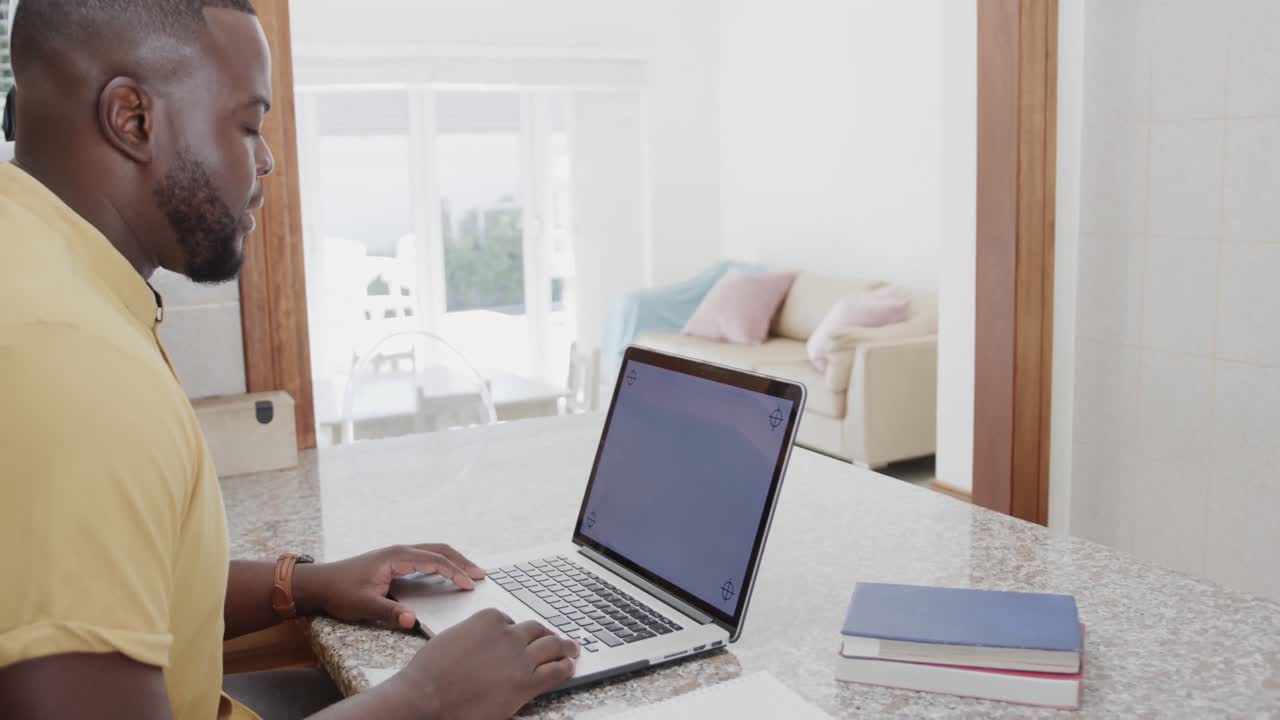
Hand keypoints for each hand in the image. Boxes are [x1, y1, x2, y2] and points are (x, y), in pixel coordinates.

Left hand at [294, 544, 486, 628]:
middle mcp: (400, 551)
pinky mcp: (394, 561)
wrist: (319, 583)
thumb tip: (412, 620)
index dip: (455, 573)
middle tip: (481, 575)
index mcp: (396, 556)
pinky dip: (441, 563)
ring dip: (453, 561)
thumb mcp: (363, 605)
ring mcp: (397, 554)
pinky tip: (446, 575)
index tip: (470, 585)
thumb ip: (389, 612)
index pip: (435, 561)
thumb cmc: (339, 592)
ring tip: (470, 574)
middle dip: (461, 561)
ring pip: (433, 552)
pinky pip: (424, 558)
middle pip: (439, 550)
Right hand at [384, 609, 579, 719]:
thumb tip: (486, 645)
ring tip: (572, 648)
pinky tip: (569, 666)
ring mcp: (519, 658)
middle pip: (536, 630)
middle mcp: (508, 634)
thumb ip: (475, 636)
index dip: (515, 634)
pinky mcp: (526, 682)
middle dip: (545, 635)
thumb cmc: (430, 672)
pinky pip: (555, 670)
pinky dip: (565, 667)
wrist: (426, 696)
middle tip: (555, 639)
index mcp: (489, 619)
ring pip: (551, 646)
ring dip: (564, 647)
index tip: (519, 640)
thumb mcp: (453, 638)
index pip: (511, 622)